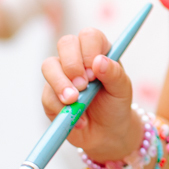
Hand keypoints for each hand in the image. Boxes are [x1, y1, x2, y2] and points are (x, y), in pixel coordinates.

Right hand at [41, 28, 138, 159]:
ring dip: (61, 84)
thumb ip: (114, 74)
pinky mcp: (49, 95)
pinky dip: (61, 108)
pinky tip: (78, 119)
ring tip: (75, 101)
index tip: (95, 72)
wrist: (106, 133)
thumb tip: (99, 61)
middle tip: (84, 85)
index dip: (89, 51)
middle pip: (65, 43)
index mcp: (99, 51)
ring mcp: (61, 75)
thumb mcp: (122, 89)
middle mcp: (78, 58)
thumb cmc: (116, 104)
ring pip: (49, 65)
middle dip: (72, 65)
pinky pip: (46, 95)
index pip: (89, 36)